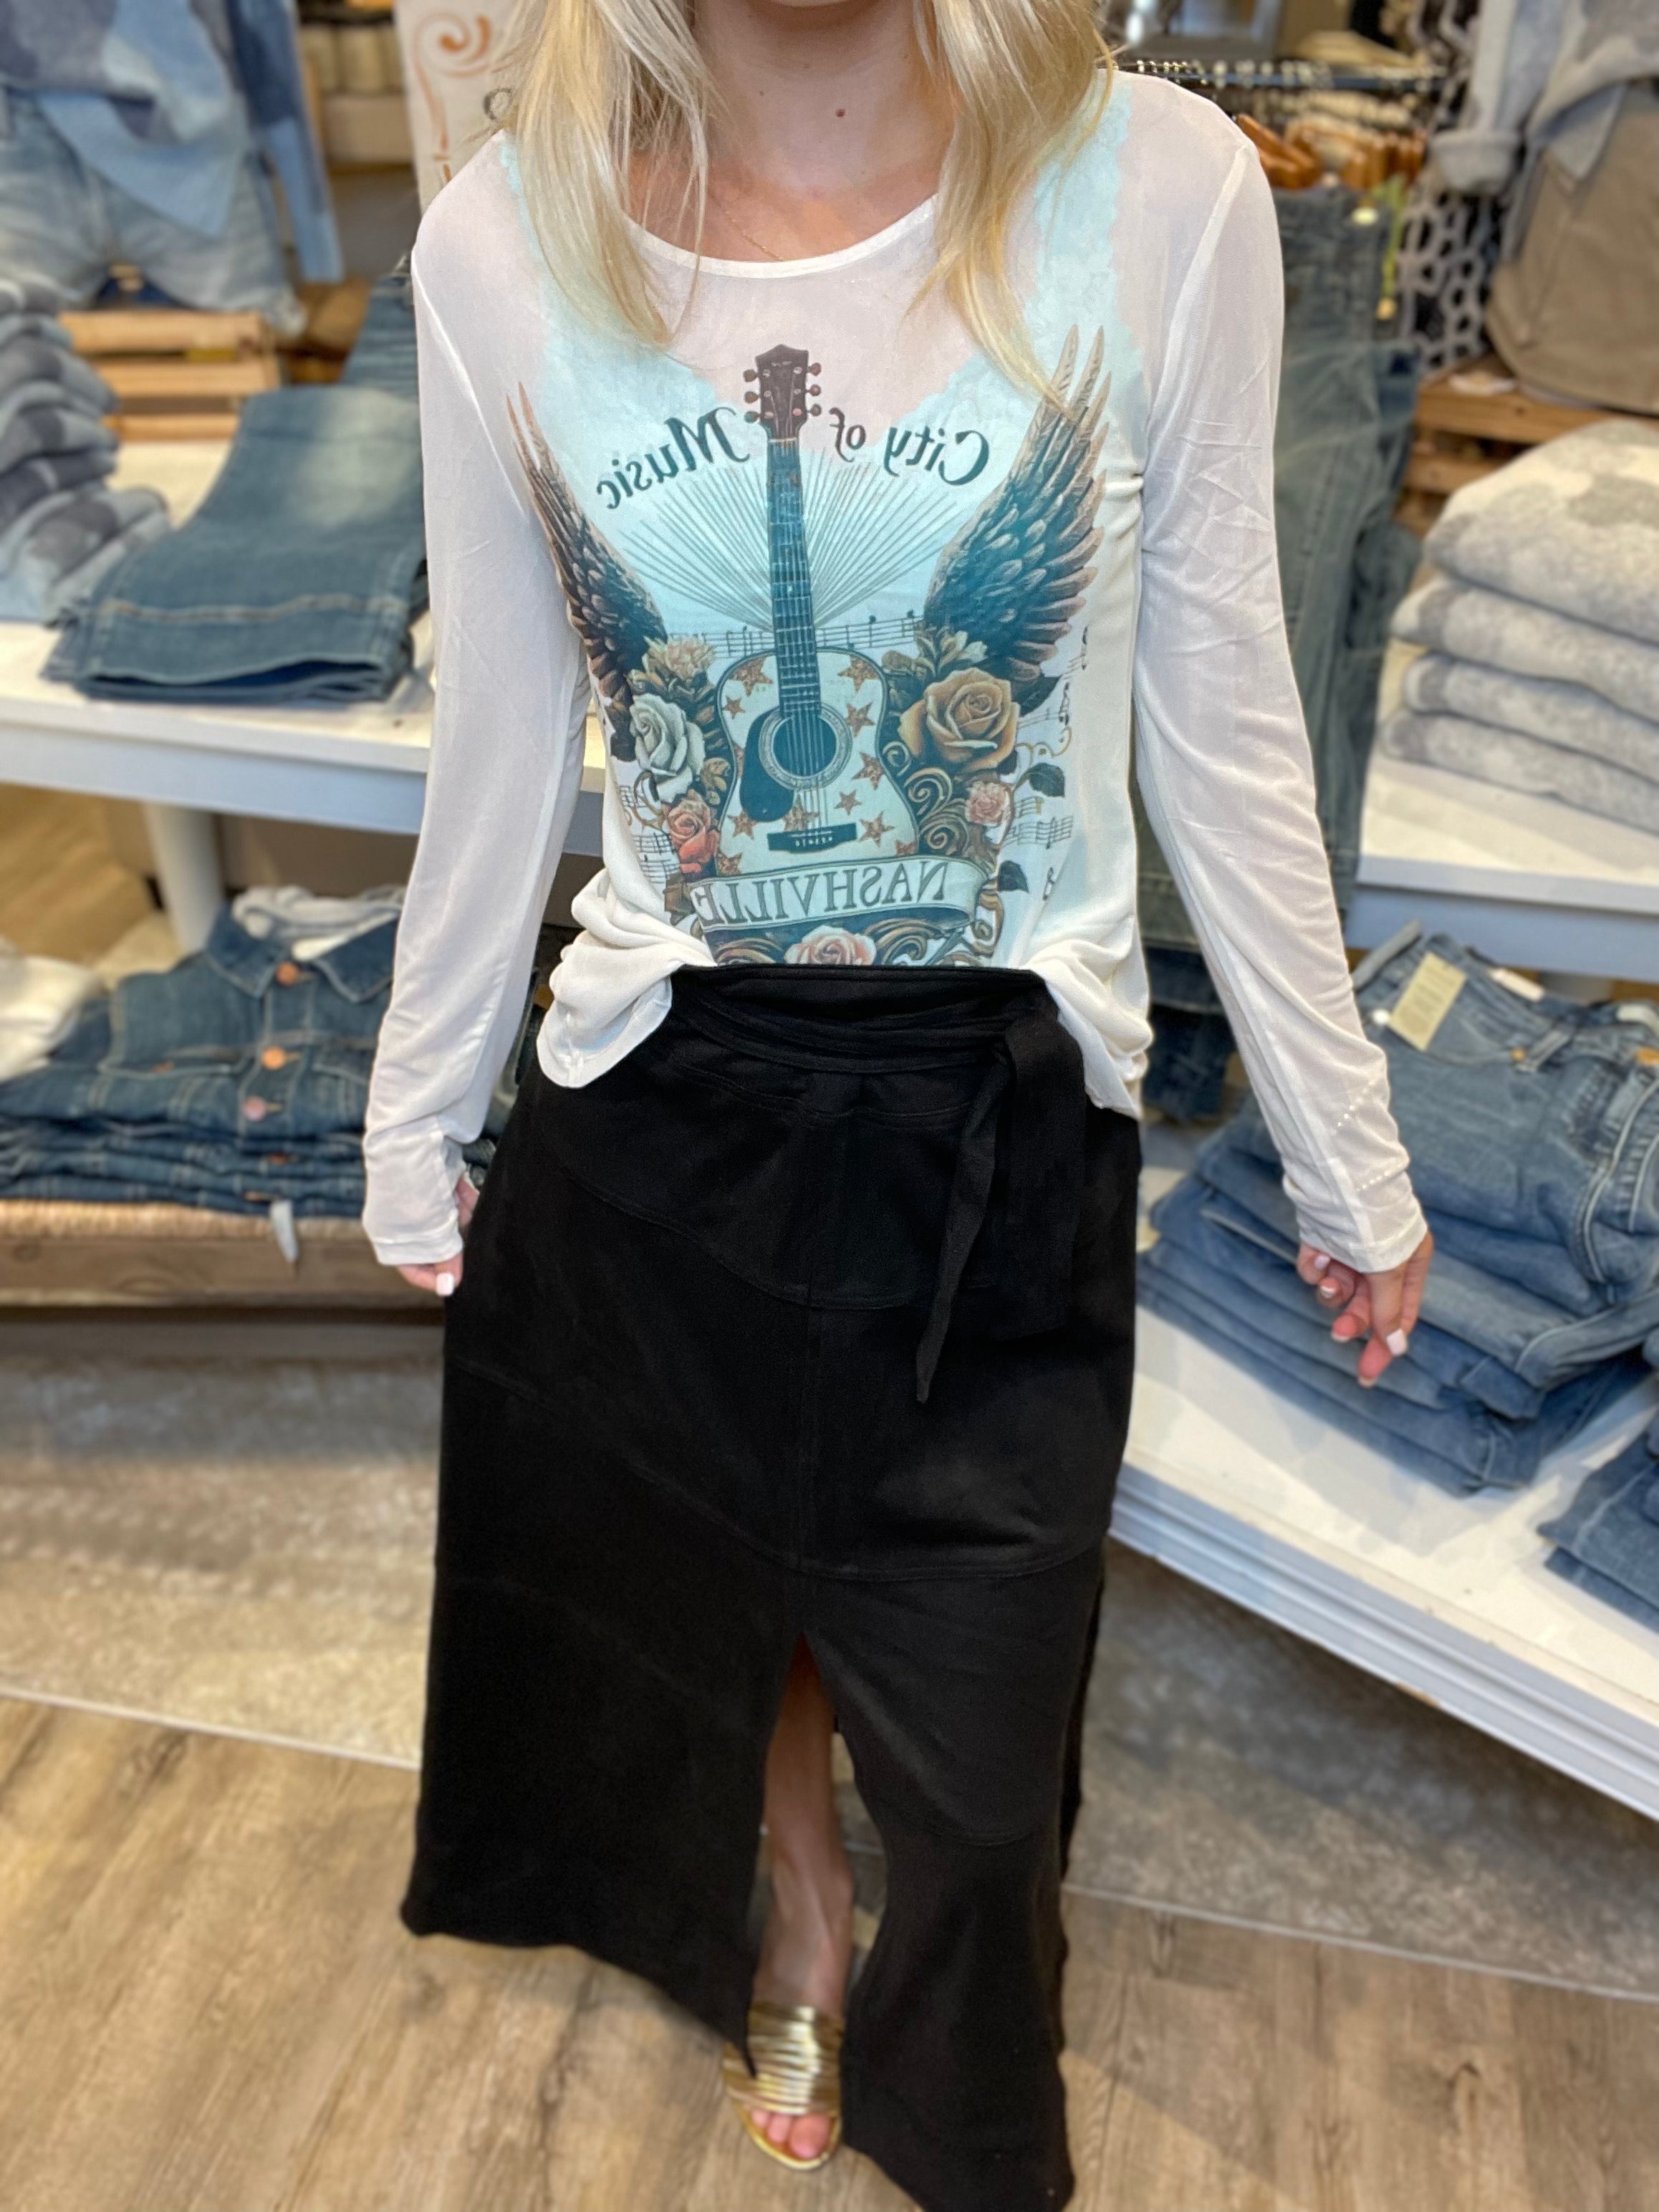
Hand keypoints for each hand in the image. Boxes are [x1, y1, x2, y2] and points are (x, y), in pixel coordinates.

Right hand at [396, 1173, 478, 1296]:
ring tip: (473, 1217)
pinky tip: (471, 1197)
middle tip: (473, 1247)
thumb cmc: (412, 1185)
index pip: (409, 1266)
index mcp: (388, 1234)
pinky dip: (466, 1200)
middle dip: (456, 1244)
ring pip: (449, 1219)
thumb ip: (444, 1258)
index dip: (433, 1277)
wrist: (413, 1134)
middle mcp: (400, 1217)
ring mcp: (419, 1196)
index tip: (456, 1282)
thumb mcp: (432, 1231)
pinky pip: (455, 1197)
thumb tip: (449, 1287)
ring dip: (464, 1220)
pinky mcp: (436, 1178)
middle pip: (434, 1243)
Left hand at [1295, 1228, 1433, 1386]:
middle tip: (1338, 1335)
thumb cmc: (1373, 1219)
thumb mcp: (1387, 1268)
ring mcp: (1350, 1248)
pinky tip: (1316, 1255)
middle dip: (1352, 1320)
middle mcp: (1381, 1258)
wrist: (1338, 1175)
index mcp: (1409, 1263)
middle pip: (1366, 1306)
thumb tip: (1396, 1347)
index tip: (1367, 1375)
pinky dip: (1314, 1268)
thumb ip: (1388, 1309)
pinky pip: (1317, 1269)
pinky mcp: (1322, 1239)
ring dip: (1333, 1292)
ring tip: (1330, 1281)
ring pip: (1339, 1290)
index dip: (1382, 1345)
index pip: (1399, 1316)